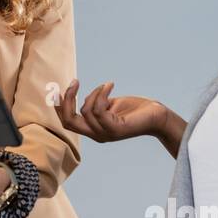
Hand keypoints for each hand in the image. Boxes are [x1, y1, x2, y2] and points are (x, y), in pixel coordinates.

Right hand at [55, 80, 184, 157]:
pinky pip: (98, 110)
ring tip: (107, 86)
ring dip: (94, 93)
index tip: (58, 89)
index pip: (67, 122)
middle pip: (68, 121)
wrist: (158, 117)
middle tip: (75, 82)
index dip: (59, 106)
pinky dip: (101, 94)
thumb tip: (85, 96)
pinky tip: (110, 85)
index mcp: (94, 129)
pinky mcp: (116, 129)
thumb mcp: (110, 105)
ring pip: (85, 111)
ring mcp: (106, 134)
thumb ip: (96, 103)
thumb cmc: (136, 110)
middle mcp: (97, 135)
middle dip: (67, 100)